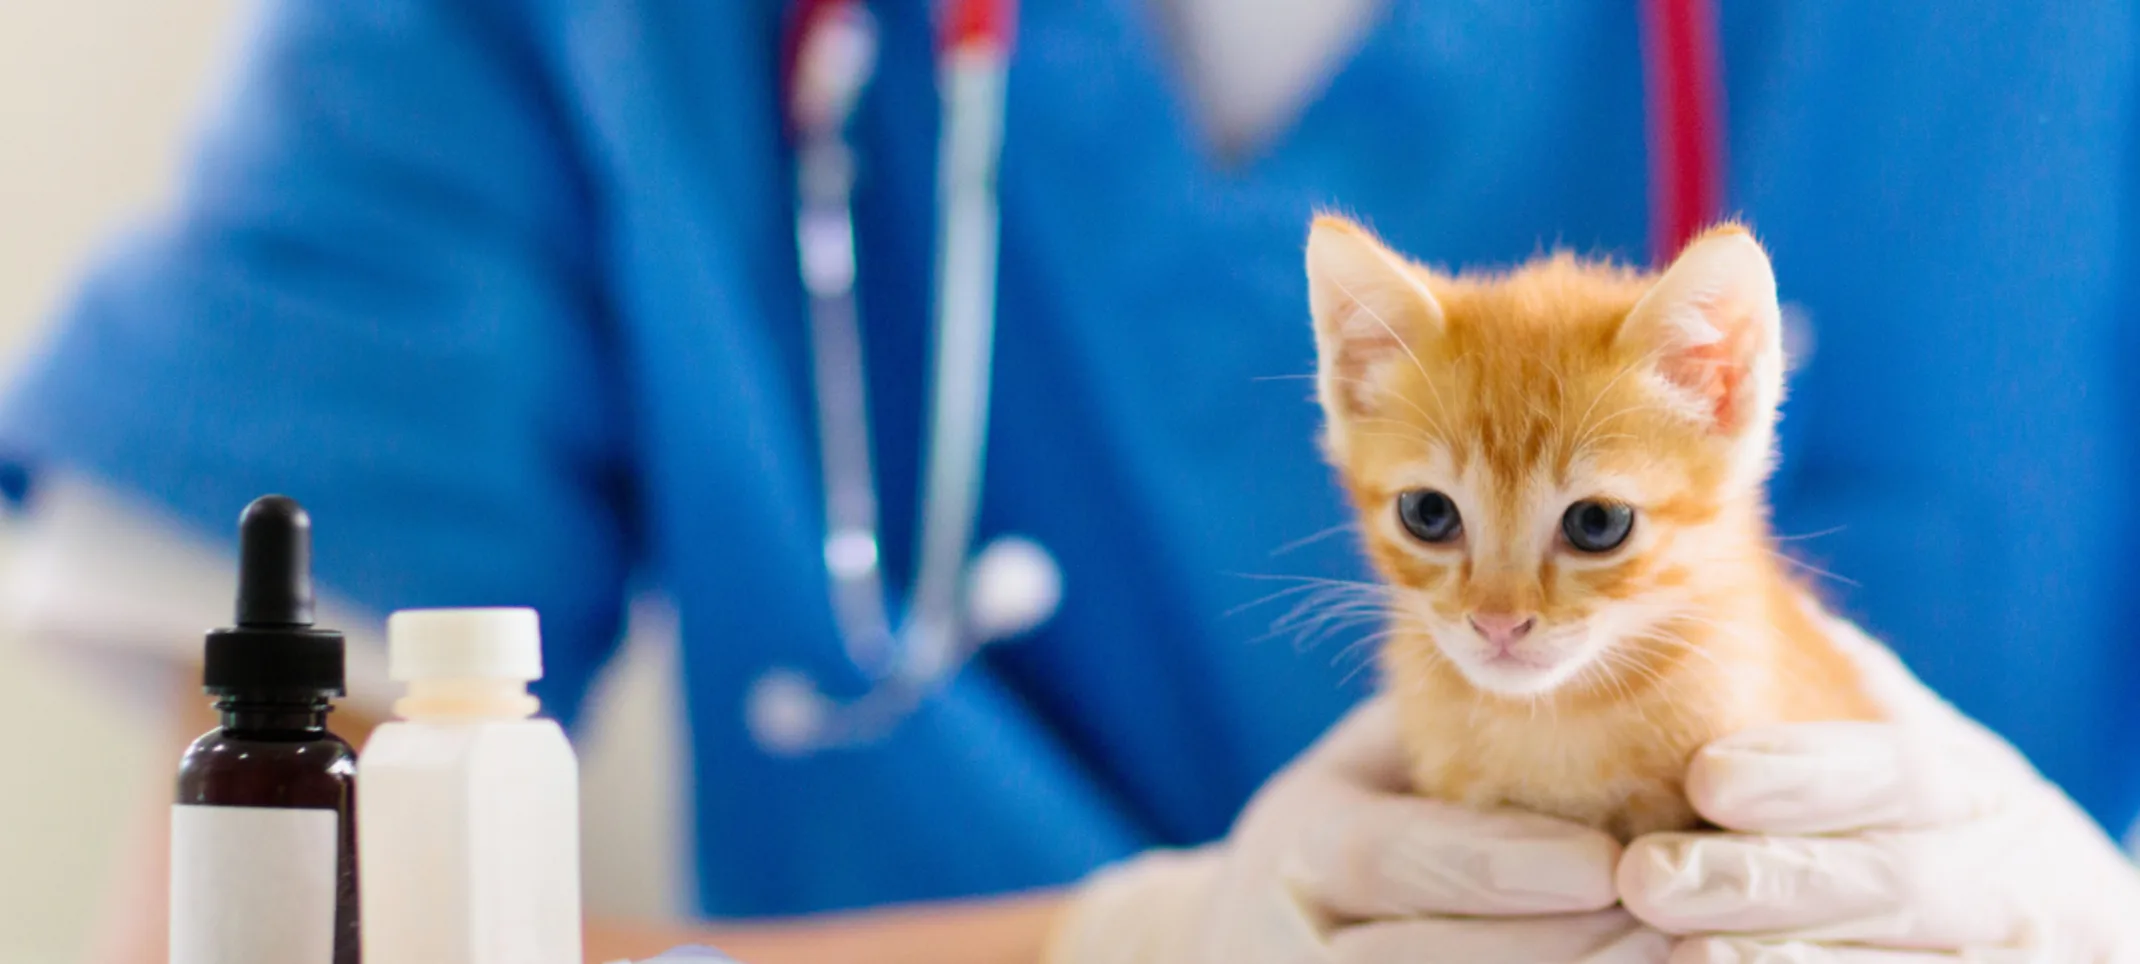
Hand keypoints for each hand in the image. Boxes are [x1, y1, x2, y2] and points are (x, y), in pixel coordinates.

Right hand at [1044, 695, 1669, 963]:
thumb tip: (1574, 664)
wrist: (1275, 932)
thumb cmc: (1364, 817)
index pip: (1386, 857)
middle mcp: (1288, 938)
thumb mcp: (1384, 759)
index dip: (1494, 866)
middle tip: (1667, 926)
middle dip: (1555, 946)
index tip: (1603, 864)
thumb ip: (1451, 725)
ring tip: (1676, 961)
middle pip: (1414, 958)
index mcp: (1297, 844)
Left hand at [1620, 616, 2139, 961]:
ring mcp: (1997, 957)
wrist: (2051, 934)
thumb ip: (1828, 694)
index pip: (1900, 773)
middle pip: (1886, 879)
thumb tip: (1713, 599)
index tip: (1706, 774)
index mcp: (1978, 791)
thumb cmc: (1932, 832)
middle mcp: (2004, 878)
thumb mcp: (1905, 757)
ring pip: (1889, 962)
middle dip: (1761, 878)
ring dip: (1777, 955)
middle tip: (1645, 874)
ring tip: (1678, 945)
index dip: (1806, 775)